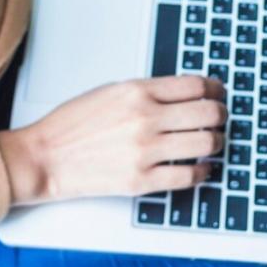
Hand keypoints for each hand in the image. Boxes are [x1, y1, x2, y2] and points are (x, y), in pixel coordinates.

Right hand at [0, 74, 226, 204]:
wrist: (45, 157)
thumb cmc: (71, 124)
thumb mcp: (109, 92)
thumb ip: (147, 91)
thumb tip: (183, 93)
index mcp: (136, 91)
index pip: (194, 85)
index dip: (215, 89)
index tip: (219, 93)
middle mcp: (145, 118)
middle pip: (207, 113)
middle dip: (221, 115)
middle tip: (221, 117)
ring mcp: (145, 150)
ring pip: (205, 143)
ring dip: (216, 142)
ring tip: (214, 142)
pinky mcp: (141, 180)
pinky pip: (188, 175)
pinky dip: (203, 171)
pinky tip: (203, 168)